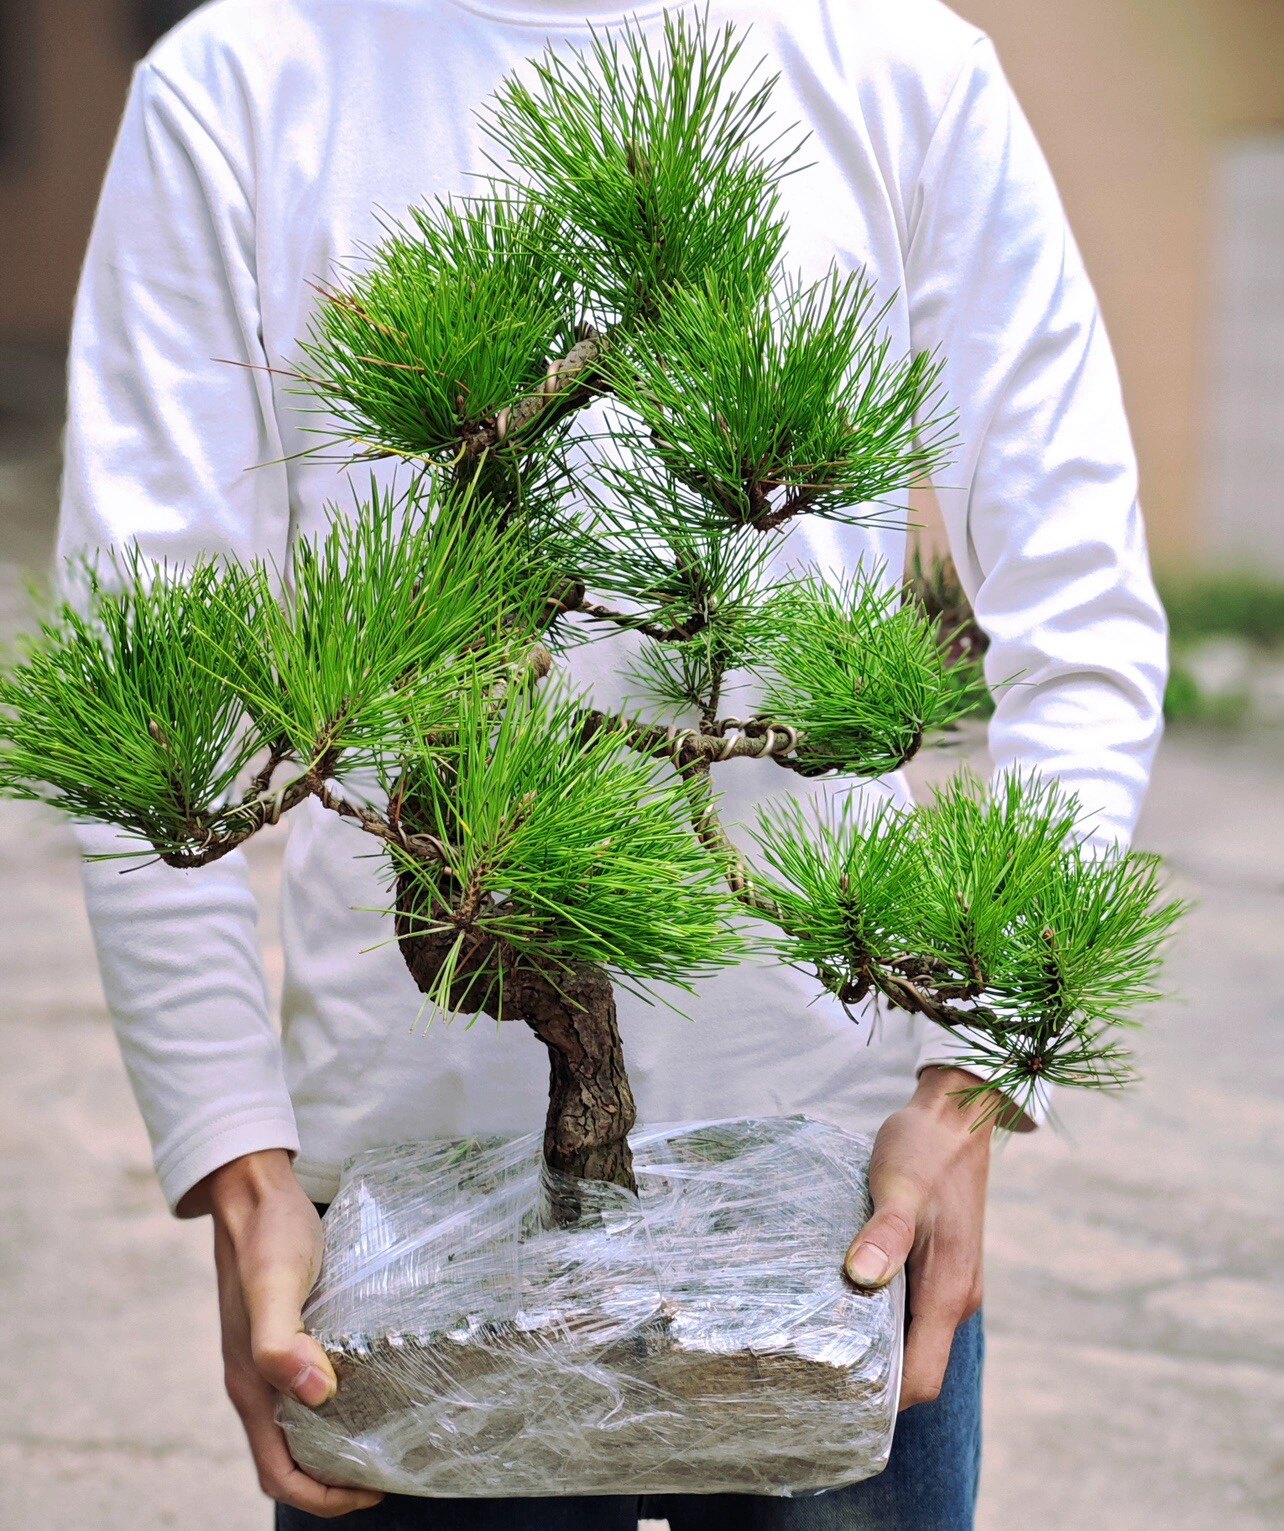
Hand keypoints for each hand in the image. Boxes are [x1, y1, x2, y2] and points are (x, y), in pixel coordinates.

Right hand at [206, 1150, 383, 1517]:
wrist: (253, 1190)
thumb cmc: (266, 1235)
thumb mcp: (275, 1284)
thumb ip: (281, 1342)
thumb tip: (317, 1395)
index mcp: (250, 1384)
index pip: (279, 1472)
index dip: (322, 1496)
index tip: (373, 1490)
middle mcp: (256, 1380)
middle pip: (291, 1458)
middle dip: (335, 1480)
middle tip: (391, 1470)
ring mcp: (269, 1357)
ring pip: (300, 1425)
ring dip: (337, 1444)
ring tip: (388, 1437)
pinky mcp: (287, 1331)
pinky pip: (308, 1387)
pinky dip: (337, 1405)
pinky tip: (373, 1384)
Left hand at [845, 1066, 997, 1409]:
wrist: (956, 1116)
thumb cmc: (925, 1149)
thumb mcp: (898, 1186)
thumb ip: (885, 1233)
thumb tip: (861, 1278)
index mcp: (949, 1291)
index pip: (923, 1378)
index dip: (885, 1402)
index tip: (837, 1406)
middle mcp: (955, 1297)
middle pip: (918, 1368)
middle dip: (874, 1385)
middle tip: (812, 1384)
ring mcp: (949, 1283)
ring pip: (914, 1340)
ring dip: (876, 1351)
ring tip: (818, 1349)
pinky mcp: (939, 1266)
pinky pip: (911, 1312)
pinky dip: (881, 1320)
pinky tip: (841, 1304)